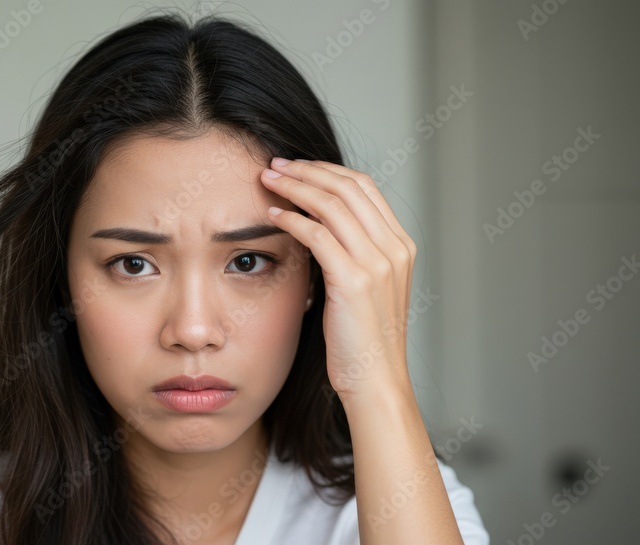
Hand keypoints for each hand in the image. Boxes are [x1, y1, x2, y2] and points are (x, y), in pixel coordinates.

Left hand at [260, 157, 417, 400]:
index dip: (328, 170)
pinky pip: (318, 236)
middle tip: (275, 163)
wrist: (375, 381)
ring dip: (295, 187)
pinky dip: (293, 219)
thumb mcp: (364, 288)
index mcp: (400, 246)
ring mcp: (378, 264)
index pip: (365, 187)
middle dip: (308, 170)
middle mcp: (394, 249)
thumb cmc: (361, 340)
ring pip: (332, 205)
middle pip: (349, 187)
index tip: (297, 166)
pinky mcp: (355, 282)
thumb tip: (315, 225)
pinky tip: (272, 216)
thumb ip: (350, 254)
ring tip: (267, 180)